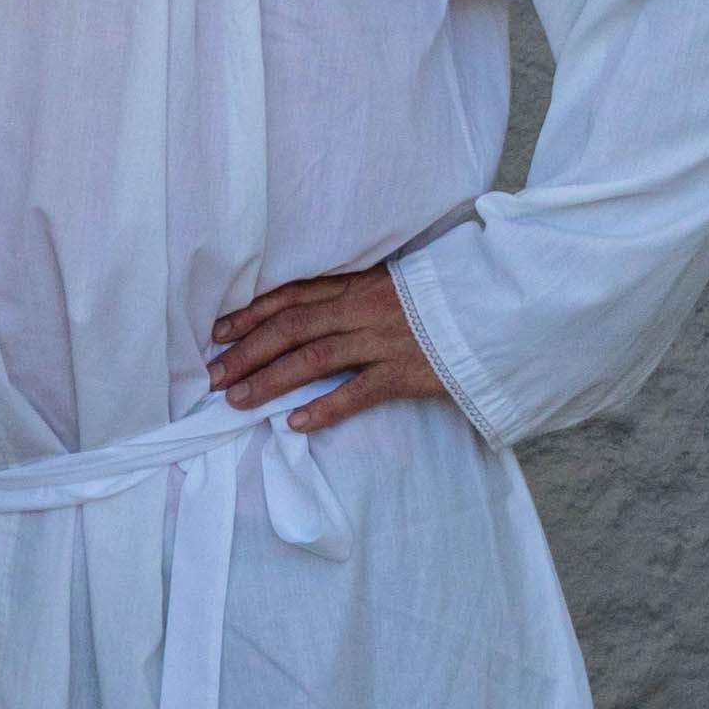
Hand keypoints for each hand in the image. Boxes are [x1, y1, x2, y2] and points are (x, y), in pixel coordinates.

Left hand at [208, 265, 446, 430]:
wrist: (497, 308)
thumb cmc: (443, 299)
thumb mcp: (393, 284)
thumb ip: (354, 296)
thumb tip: (310, 316)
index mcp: (357, 285)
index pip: (292, 297)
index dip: (250, 313)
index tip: (216, 331)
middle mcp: (363, 309)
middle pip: (291, 328)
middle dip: (246, 352)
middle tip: (211, 375)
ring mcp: (383, 340)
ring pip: (313, 359)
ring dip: (270, 380)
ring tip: (237, 400)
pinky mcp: (406, 372)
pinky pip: (357, 392)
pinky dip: (324, 408)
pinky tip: (296, 423)